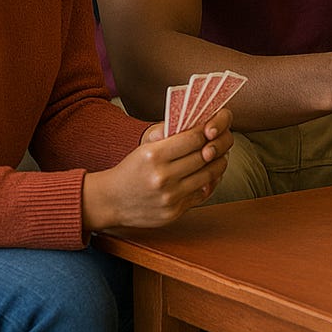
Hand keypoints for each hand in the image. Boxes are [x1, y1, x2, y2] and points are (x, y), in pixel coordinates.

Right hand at [82, 109, 233, 231]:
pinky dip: (209, 183)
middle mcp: (162, 177)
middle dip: (216, 146)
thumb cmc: (130, 170)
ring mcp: (169, 197)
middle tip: (221, 140)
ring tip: (219, 156)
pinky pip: (201, 194)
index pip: (194, 138)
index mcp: (153, 156)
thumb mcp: (144, 147)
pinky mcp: (174, 212)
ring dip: (218, 164)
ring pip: (209, 175)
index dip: (208, 131)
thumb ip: (169, 134)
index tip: (212, 128)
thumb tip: (197, 120)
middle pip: (205, 156)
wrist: (110, 201)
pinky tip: (209, 174)